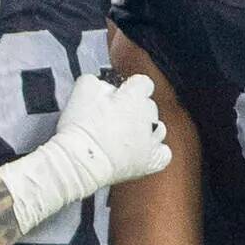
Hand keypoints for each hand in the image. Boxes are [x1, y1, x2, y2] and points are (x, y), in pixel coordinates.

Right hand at [55, 73, 171, 186]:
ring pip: (158, 128)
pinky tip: (142, 151)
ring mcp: (152, 141)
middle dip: (133, 108)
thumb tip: (106, 87)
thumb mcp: (84, 88)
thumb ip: (99, 82)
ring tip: (124, 136)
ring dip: (145, 129)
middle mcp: (149, 117)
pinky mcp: (150, 163)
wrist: (81, 162)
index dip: (130, 87)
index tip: (119, 94)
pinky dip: (155, 151)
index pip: (143, 83)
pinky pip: (164, 153)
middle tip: (112, 117)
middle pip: (148, 105)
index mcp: (136, 97)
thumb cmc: (82, 127)